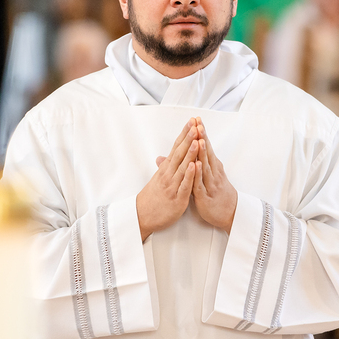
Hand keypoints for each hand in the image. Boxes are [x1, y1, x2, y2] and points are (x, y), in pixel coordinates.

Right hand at [136, 119, 198, 241]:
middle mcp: (168, 175)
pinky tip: (194, 166)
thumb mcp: (158, 179)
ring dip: (190, 153)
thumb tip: (163, 156)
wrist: (142, 217)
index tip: (191, 121)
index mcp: (166, 169)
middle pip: (180, 153)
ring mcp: (172, 186)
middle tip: (195, 124)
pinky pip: (184, 185)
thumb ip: (164, 167)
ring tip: (197, 140)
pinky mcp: (177, 199)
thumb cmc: (152, 198)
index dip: (184, 134)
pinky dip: (189, 175)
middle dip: (188, 138)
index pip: (176, 148)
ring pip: (183, 167)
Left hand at [192, 118, 237, 233]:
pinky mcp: (206, 197)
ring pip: (205, 166)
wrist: (232, 214)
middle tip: (197, 122)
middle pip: (207, 152)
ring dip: (201, 152)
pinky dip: (199, 174)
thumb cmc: (218, 194)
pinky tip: (196, 165)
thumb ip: (198, 163)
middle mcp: (213, 173)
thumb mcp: (207, 176)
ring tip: (198, 139)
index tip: (196, 119)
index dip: (201, 133)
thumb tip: (190, 149)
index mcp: (213, 167)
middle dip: (201, 137)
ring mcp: (211, 184)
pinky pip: (201, 184)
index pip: (206, 147)